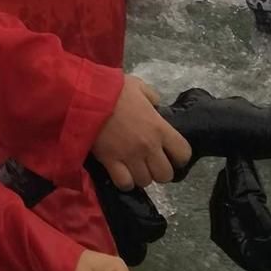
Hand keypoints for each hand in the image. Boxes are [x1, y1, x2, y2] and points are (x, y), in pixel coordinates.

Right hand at [90, 75, 191, 190]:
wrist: (87, 96)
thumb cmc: (114, 90)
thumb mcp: (139, 87)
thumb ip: (153, 98)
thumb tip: (156, 106)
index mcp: (159, 128)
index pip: (183, 153)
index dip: (179, 157)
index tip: (171, 154)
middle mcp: (149, 146)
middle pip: (165, 175)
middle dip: (159, 171)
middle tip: (150, 163)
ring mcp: (130, 156)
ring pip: (145, 182)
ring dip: (141, 176)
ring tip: (134, 168)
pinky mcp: (111, 162)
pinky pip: (125, 184)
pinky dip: (125, 182)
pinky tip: (121, 173)